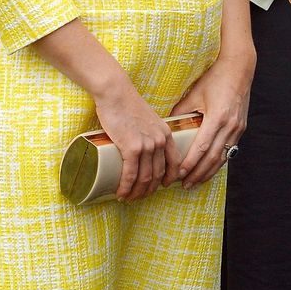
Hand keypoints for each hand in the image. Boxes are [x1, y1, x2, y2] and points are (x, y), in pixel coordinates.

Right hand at [93, 80, 182, 202]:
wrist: (115, 92)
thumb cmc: (126, 103)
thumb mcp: (147, 118)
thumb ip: (149, 132)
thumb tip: (140, 146)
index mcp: (166, 134)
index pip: (175, 163)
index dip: (169, 178)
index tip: (162, 186)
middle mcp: (160, 141)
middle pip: (159, 174)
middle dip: (149, 190)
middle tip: (139, 196)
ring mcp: (147, 145)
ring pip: (145, 178)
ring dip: (137, 192)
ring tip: (128, 197)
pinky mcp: (132, 147)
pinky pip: (131, 174)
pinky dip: (126, 187)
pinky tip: (122, 193)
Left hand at [171, 51, 253, 188]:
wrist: (239, 68)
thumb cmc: (214, 78)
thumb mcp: (194, 94)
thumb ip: (181, 112)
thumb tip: (167, 127)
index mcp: (217, 117)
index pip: (202, 147)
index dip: (190, 163)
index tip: (179, 174)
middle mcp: (230, 126)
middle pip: (212, 157)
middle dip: (198, 173)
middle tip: (184, 184)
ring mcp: (238, 128)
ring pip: (222, 157)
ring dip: (208, 172)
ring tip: (195, 182)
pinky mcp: (241, 128)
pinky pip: (229, 150)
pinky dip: (217, 162)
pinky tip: (208, 169)